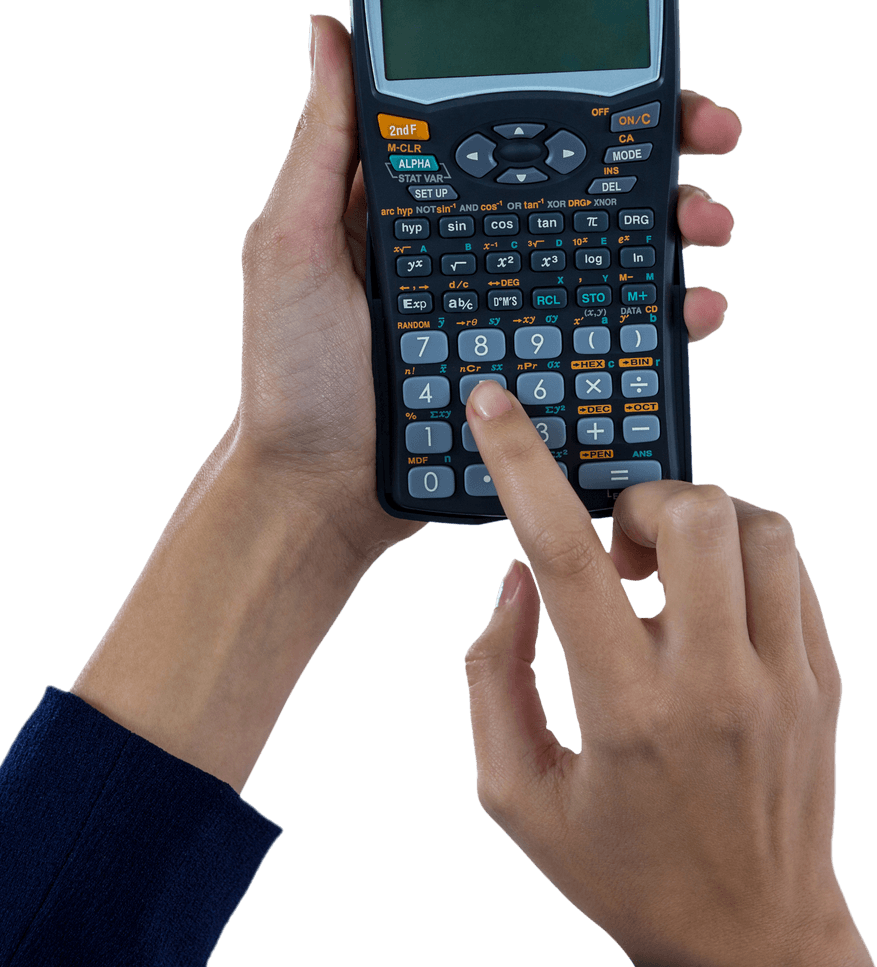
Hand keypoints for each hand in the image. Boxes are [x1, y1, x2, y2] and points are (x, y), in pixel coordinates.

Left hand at [68, 15, 745, 796]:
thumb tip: (329, 37)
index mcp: (413, 209)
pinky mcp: (524, 365)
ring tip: (706, 226)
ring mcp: (498, 308)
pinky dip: (653, 315)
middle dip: (646, 158)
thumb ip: (322, 148)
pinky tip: (688, 310)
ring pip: (599, 252)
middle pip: (569, 185)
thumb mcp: (290, 245)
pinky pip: (600, 329)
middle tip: (708, 142)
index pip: (502, 132)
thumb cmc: (292, 375)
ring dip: (667, 229)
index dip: (571, 99)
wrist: (319, 492)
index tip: (640, 85)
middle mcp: (464, 250)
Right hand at [462, 381, 871, 966]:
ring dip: (698, 521)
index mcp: (624, 711)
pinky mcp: (824, 681)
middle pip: (692, 514)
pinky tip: (711, 603)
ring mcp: (785, 681)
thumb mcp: (516, 791)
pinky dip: (741, 556)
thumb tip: (516, 580)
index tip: (496, 404)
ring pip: (759, 525)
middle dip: (638, 499)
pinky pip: (792, 568)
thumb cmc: (620, 868)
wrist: (750, 942)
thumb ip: (494, 674)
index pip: (567, 556)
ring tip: (668, 572)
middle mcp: (714, 685)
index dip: (522, 466)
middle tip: (617, 547)